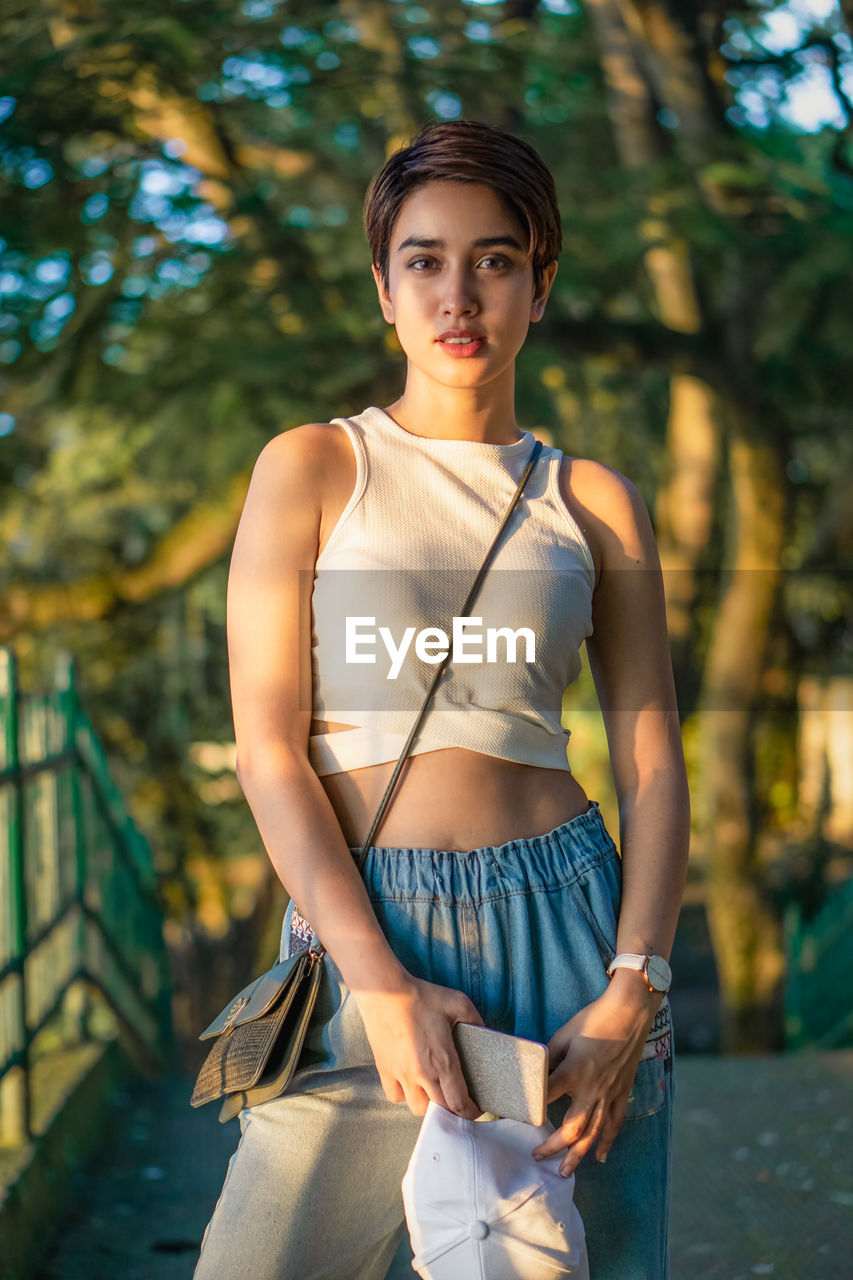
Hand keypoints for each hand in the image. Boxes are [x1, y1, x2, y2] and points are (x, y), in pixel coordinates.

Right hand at [352, 970, 486, 1119]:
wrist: (384, 992)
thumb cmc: (421, 996)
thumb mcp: (457, 1002)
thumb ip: (475, 1019)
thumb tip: (485, 1031)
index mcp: (443, 1061)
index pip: (460, 1103)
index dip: (471, 1112)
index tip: (476, 1110)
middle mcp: (423, 1074)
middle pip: (441, 1110)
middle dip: (453, 1111)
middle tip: (459, 1101)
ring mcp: (401, 1075)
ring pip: (418, 1108)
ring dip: (429, 1105)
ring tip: (434, 1092)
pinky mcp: (385, 1071)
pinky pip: (396, 1096)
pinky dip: (404, 1096)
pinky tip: (410, 1083)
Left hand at [530, 979, 661, 1174]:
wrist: (630, 1014)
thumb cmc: (594, 1019)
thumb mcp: (564, 1034)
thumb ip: (548, 1055)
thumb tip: (534, 1069)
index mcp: (573, 1072)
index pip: (545, 1098)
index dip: (530, 1110)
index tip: (517, 1119)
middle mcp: (591, 1090)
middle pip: (571, 1128)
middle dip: (553, 1147)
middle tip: (537, 1156)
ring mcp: (608, 1094)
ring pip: (593, 1133)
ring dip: (578, 1155)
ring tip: (565, 1171)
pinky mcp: (622, 1093)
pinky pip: (615, 1123)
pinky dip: (608, 1141)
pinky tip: (600, 1157)